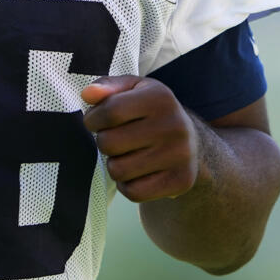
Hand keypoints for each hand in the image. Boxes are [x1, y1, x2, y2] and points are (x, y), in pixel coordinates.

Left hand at [81, 75, 199, 202]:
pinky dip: (127, 185)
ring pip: (118, 170)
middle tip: (116, 139)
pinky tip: (136, 173)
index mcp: (160, 97)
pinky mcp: (181, 181)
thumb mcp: (133, 90)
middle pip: (110, 143)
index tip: (95, 122)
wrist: (192, 143)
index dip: (93, 119)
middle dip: (104, 142)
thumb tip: (87, 94)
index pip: (110, 111)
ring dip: (114, 165)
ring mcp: (180, 155)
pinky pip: (134, 192)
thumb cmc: (151, 113)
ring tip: (126, 155)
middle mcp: (174, 125)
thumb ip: (108, 87)